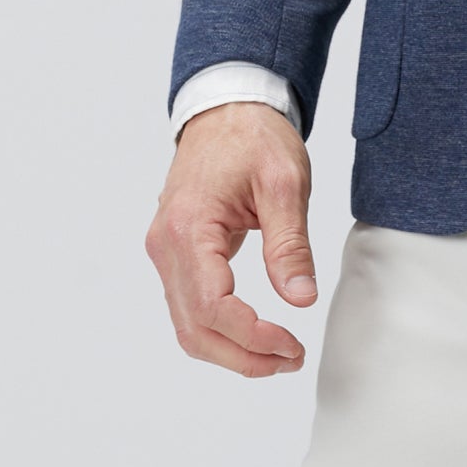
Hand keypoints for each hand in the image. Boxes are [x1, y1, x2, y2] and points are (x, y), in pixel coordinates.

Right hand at [145, 101, 315, 376]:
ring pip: (188, 325)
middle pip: (194, 328)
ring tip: (278, 354)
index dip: (252, 336)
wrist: (227, 106)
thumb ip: (290, 244)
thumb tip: (300, 299)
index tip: (291, 344)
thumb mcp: (284, 183)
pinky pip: (189, 307)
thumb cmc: (253, 136)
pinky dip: (219, 329)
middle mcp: (166, 246)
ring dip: (230, 350)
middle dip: (243, 356)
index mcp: (189, 228)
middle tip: (290, 360)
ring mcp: (166, 251)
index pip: (212, 306)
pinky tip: (254, 332)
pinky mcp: (174, 253)